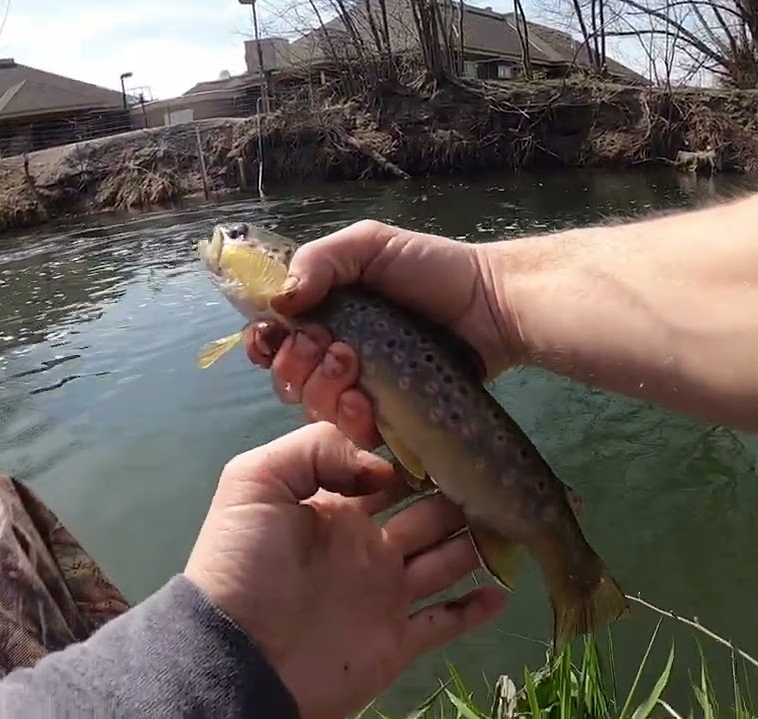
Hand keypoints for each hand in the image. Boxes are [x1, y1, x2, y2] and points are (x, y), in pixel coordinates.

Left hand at [183, 422, 508, 718]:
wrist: (239, 657)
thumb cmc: (242, 564)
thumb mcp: (256, 481)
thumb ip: (317, 449)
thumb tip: (383, 466)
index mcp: (333, 507)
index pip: (385, 471)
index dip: (416, 454)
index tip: (452, 434)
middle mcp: (365, 545)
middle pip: (427, 512)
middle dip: (458, 494)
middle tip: (495, 475)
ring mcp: (383, 594)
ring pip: (445, 561)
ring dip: (476, 543)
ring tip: (514, 521)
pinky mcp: (395, 641)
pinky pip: (445, 622)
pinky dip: (475, 609)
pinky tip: (503, 591)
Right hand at [243, 219, 520, 448]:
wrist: (493, 305)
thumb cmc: (432, 269)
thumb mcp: (371, 245)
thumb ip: (319, 260)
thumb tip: (277, 302)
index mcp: (324, 313)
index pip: (273, 338)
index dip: (265, 343)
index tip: (273, 339)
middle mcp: (335, 354)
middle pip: (287, 378)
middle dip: (297, 368)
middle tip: (334, 348)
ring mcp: (362, 389)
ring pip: (314, 409)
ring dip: (324, 394)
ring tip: (354, 373)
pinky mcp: (390, 417)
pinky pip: (354, 434)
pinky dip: (352, 423)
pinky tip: (366, 406)